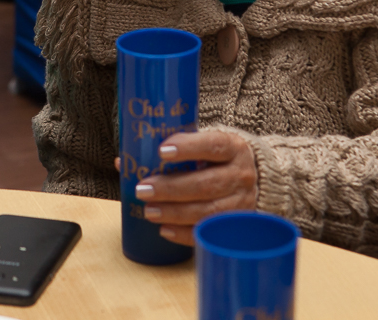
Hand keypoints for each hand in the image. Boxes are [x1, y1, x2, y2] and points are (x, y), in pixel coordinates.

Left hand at [133, 129, 257, 244]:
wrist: (255, 179)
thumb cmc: (216, 160)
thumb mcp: (202, 146)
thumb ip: (169, 151)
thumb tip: (123, 162)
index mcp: (232, 147)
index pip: (213, 145)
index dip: (188, 148)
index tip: (162, 152)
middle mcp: (240, 174)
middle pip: (206, 183)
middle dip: (171, 188)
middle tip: (143, 190)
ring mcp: (242, 201)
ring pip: (208, 210)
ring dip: (175, 212)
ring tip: (149, 212)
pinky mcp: (236, 224)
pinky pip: (210, 232)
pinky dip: (185, 233)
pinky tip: (165, 230)